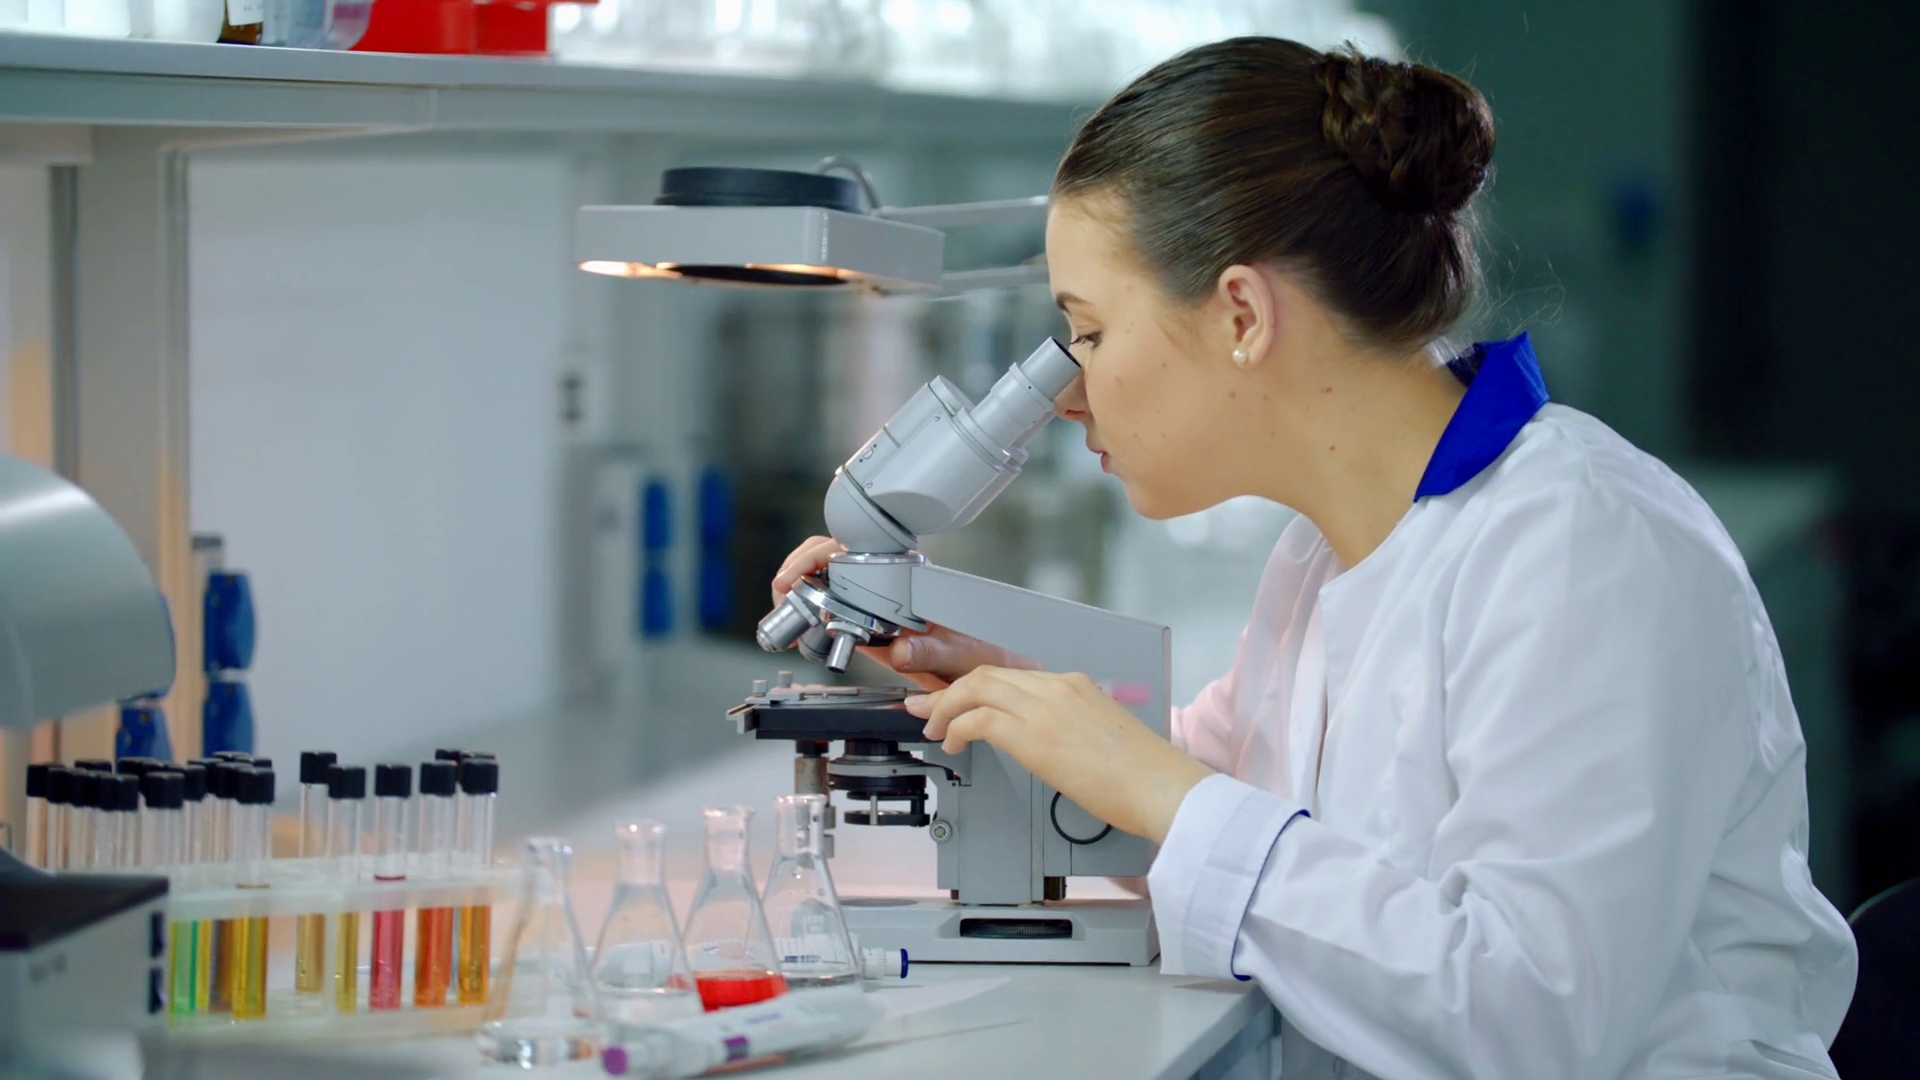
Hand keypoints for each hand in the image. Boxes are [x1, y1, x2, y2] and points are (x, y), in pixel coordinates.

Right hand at [770, 536, 1035, 691]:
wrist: (996, 674)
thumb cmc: (988, 654)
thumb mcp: (961, 653)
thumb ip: (932, 650)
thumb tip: (902, 651)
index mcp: (910, 580)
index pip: (856, 550)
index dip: (820, 557)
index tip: (798, 575)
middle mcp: (892, 586)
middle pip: (834, 559)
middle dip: (799, 569)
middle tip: (782, 590)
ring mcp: (880, 605)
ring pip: (830, 581)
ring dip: (801, 589)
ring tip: (785, 609)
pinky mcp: (874, 627)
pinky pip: (836, 610)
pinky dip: (811, 613)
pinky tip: (800, 627)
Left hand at [907, 668, 1212, 844]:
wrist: (1163, 786)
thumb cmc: (1143, 775)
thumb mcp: (1102, 737)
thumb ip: (1070, 731)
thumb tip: (1048, 745)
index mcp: (1075, 685)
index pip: (1012, 676)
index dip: (976, 686)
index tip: (956, 697)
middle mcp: (1058, 686)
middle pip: (987, 674)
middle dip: (949, 690)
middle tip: (925, 707)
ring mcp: (1045, 706)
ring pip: (977, 688)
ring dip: (947, 706)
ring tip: (933, 727)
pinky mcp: (1035, 734)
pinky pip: (980, 719)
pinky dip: (958, 727)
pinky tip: (954, 744)